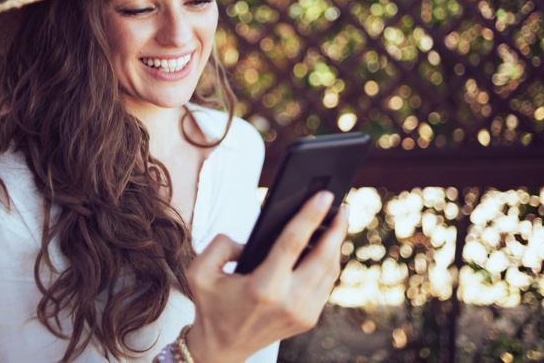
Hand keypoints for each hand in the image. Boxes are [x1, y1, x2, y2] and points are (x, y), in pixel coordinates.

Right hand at [184, 191, 348, 362]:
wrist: (221, 349)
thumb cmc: (211, 307)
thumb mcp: (200, 271)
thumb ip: (221, 244)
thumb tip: (254, 238)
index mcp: (262, 288)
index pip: (293, 243)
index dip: (311, 215)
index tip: (325, 196)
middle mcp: (287, 302)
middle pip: (323, 257)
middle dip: (336, 229)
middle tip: (343, 207)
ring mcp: (302, 314)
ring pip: (330, 271)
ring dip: (336, 245)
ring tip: (338, 222)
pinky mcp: (308, 319)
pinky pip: (326, 285)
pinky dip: (330, 263)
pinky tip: (329, 247)